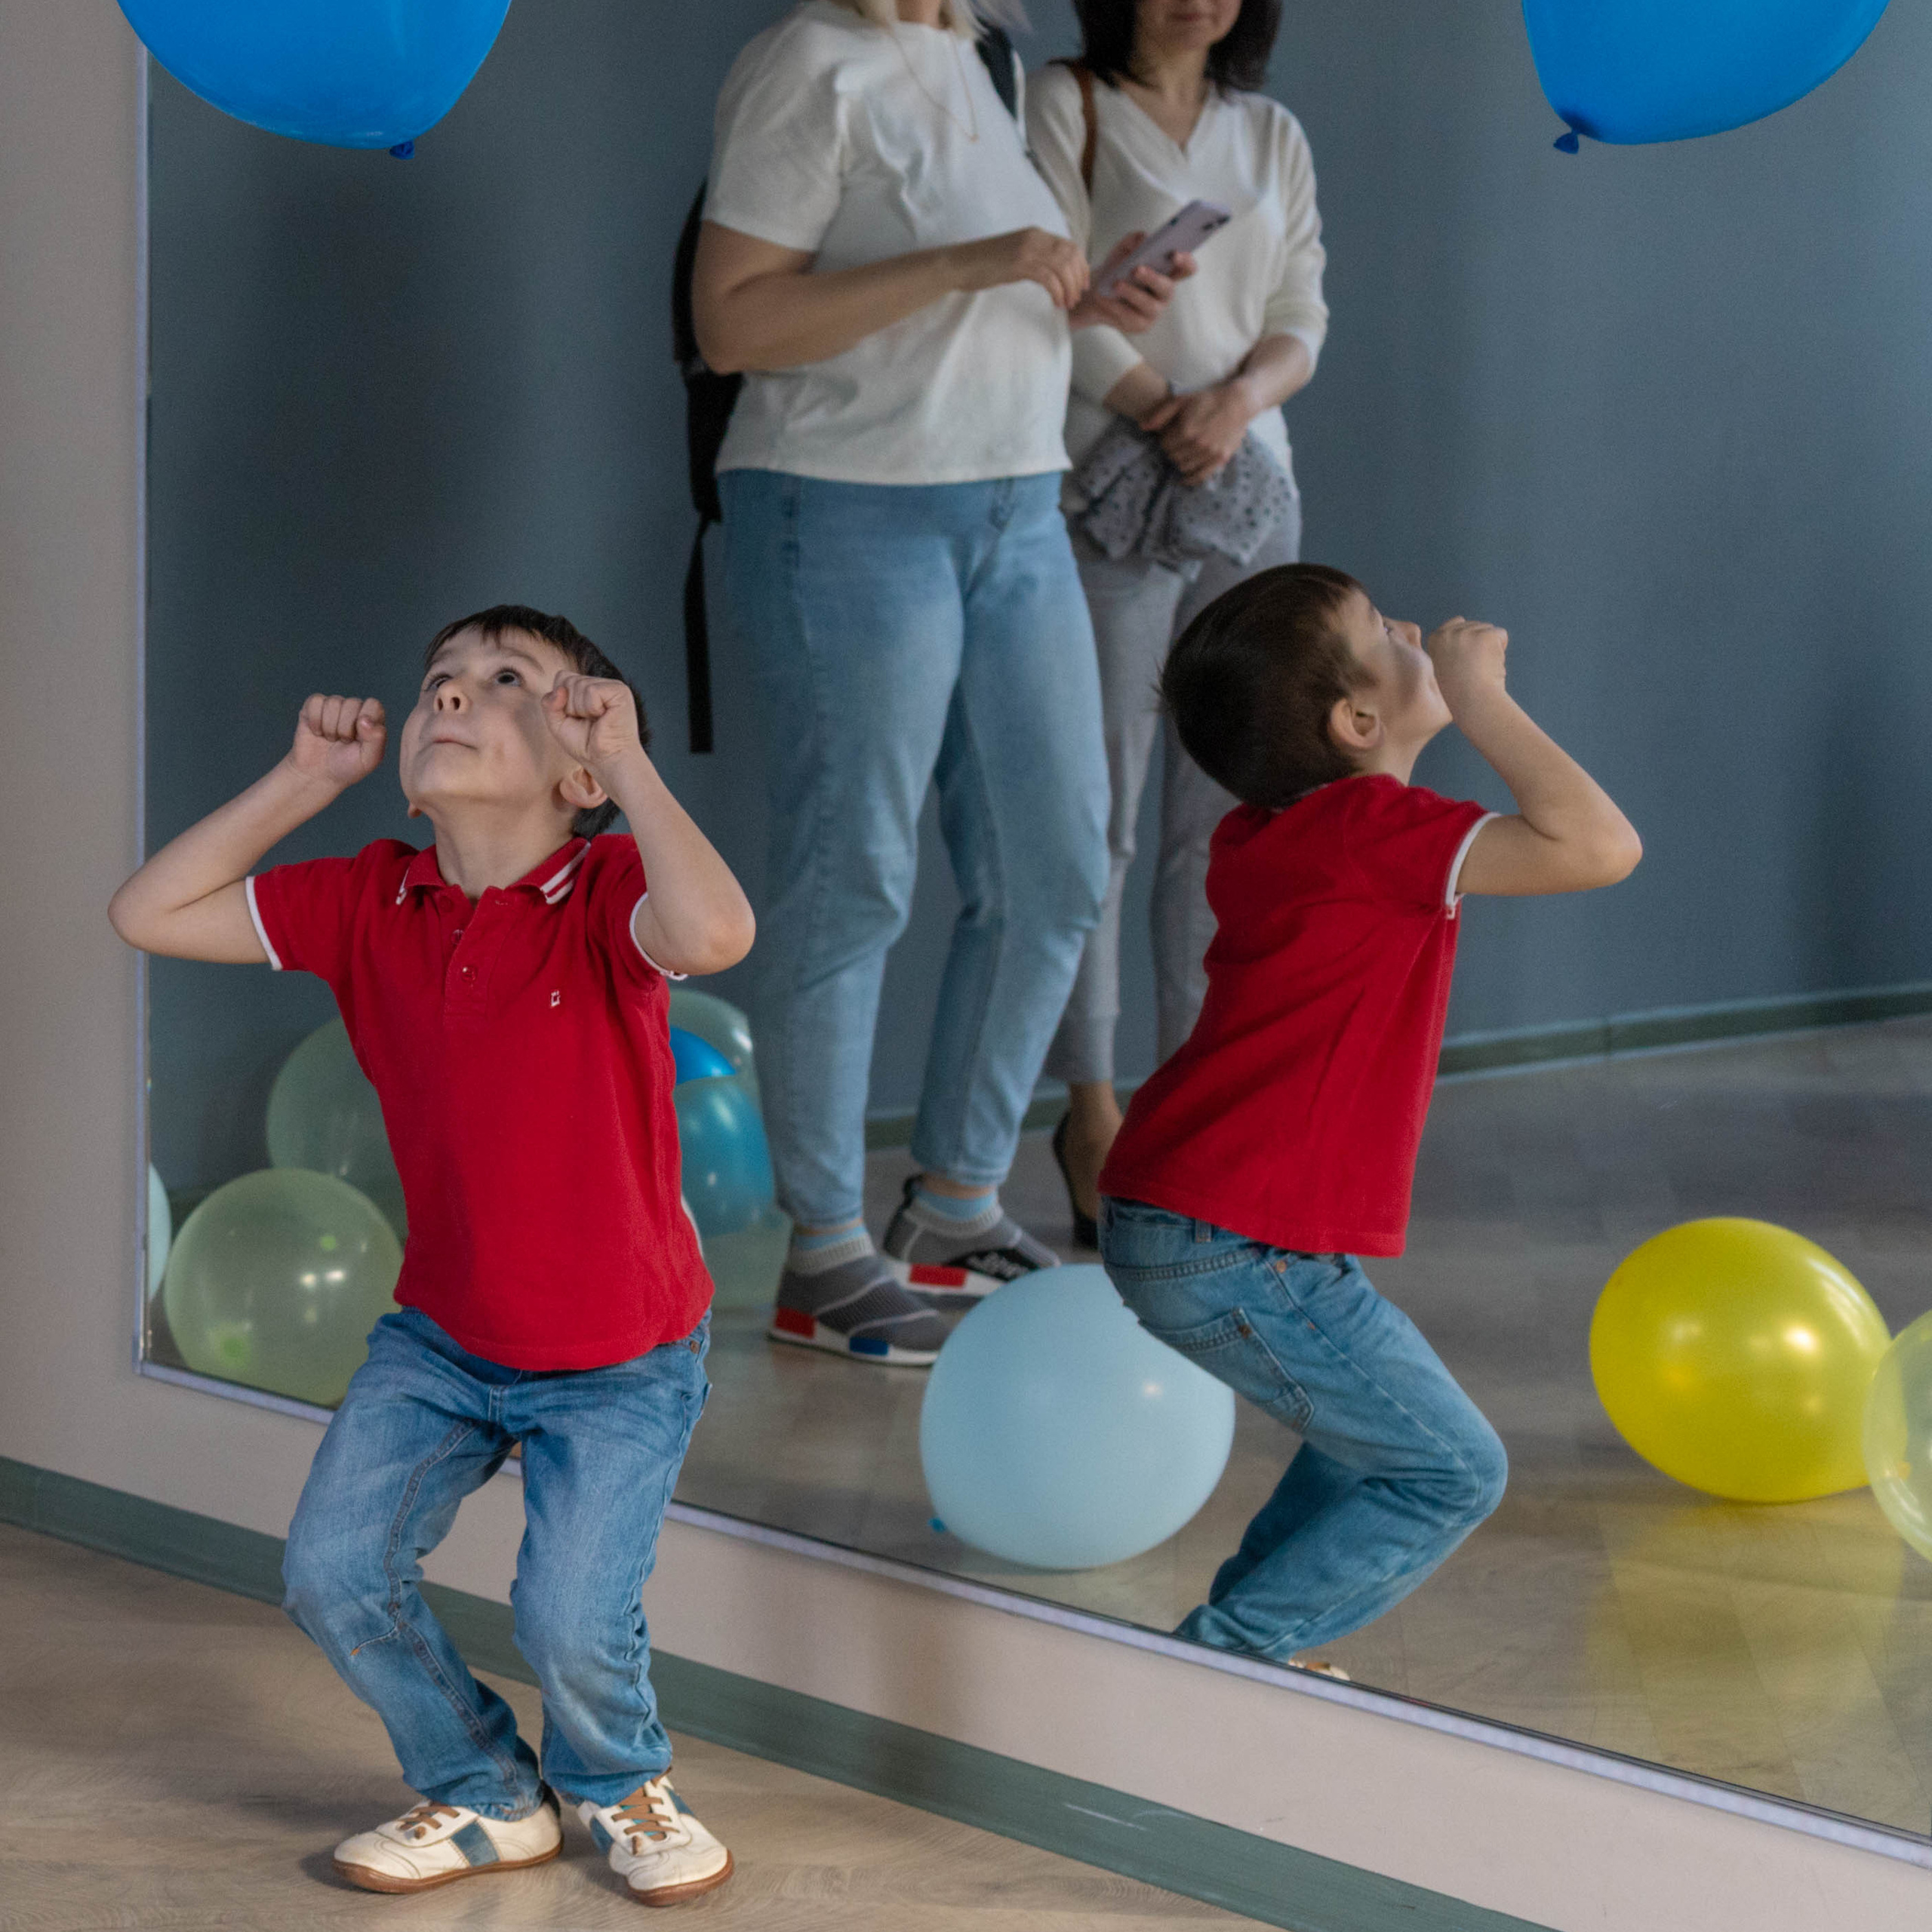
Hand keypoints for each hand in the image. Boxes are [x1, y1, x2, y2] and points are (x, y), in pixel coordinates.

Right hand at [288, 695, 384, 790]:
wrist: (319, 774)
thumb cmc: (348, 766)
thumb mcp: (369, 759)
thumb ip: (376, 739)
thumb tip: (364, 718)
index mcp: (373, 718)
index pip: (373, 704)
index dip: (365, 720)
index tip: (358, 738)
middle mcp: (355, 709)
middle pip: (352, 703)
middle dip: (345, 728)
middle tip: (343, 742)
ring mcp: (335, 706)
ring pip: (333, 702)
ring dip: (330, 727)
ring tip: (331, 739)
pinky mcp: (314, 706)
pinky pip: (315, 701)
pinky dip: (315, 720)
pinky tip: (317, 732)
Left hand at [543, 672, 642, 772]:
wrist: (606, 762)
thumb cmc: (586, 745)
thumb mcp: (558, 723)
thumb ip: (549, 704)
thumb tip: (560, 689)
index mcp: (589, 688)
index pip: (562, 677)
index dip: (561, 700)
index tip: (575, 718)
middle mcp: (601, 683)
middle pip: (568, 680)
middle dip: (570, 706)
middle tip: (587, 722)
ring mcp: (612, 686)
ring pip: (579, 685)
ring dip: (581, 710)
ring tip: (596, 721)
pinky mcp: (620, 692)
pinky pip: (592, 691)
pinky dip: (592, 708)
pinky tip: (603, 717)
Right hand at [951, 227, 1090, 309]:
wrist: (959, 264)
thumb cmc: (984, 264)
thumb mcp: (1015, 255)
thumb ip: (1034, 257)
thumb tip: (1052, 272)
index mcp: (1035, 234)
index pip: (1070, 246)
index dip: (1082, 266)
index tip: (1083, 284)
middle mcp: (1034, 237)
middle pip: (1070, 255)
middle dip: (1078, 278)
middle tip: (1077, 297)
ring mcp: (1026, 249)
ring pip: (1062, 266)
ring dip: (1069, 288)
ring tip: (1067, 303)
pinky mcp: (1018, 264)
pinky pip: (1048, 278)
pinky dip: (1057, 292)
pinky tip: (1056, 303)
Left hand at [1069, 232, 1195, 334]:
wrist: (1096, 292)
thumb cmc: (1116, 269)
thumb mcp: (1122, 250)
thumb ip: (1133, 240)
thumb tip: (1143, 239)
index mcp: (1168, 272)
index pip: (1187, 268)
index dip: (1186, 262)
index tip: (1174, 254)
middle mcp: (1165, 293)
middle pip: (1167, 287)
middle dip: (1152, 278)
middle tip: (1136, 269)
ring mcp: (1154, 311)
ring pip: (1148, 304)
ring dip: (1132, 293)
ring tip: (1116, 284)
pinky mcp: (1140, 325)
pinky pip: (1130, 316)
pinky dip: (1117, 306)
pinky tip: (1106, 298)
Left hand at [1143, 379, 1258, 484]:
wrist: (1238, 403)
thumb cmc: (1208, 399)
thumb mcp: (1182, 400)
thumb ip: (1161, 414)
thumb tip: (1142, 428)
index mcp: (1186, 430)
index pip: (1164, 445)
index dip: (1165, 439)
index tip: (1171, 433)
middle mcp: (1197, 445)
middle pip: (1172, 456)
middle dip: (1172, 449)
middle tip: (1178, 441)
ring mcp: (1209, 454)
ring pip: (1183, 467)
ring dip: (1180, 460)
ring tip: (1185, 451)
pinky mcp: (1220, 460)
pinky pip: (1200, 477)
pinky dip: (1190, 479)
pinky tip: (1183, 479)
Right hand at [1426, 619, 1509, 706]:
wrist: (1471, 701)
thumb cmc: (1459, 691)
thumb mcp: (1443, 665)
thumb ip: (1449, 647)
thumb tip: (1461, 625)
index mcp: (1435, 639)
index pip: (1457, 623)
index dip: (1465, 642)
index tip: (1463, 661)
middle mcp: (1448, 632)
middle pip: (1474, 626)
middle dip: (1479, 644)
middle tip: (1472, 669)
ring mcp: (1467, 632)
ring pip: (1488, 631)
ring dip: (1490, 648)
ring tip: (1480, 669)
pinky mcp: (1485, 635)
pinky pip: (1501, 635)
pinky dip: (1501, 650)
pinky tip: (1491, 665)